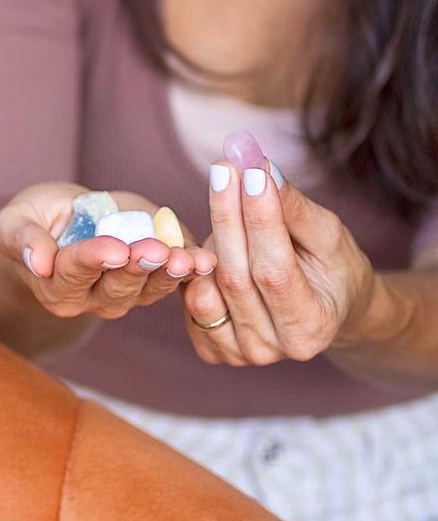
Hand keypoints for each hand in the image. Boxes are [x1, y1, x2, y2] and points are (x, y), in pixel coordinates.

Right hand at [0, 182, 216, 319]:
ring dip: (171, 273)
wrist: (63, 221)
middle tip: (155, 251)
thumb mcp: (15, 221)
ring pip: (151, 289)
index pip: (75, 273)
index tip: (113, 249)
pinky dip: (192, 269)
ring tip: (187, 258)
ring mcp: (127, 294)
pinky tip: (206, 259)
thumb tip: (38, 261)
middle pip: (118, 286)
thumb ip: (22, 240)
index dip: (94, 259)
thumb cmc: (34, 219)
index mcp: (56, 288)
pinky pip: (175, 280)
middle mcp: (92, 300)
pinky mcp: (154, 280)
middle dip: (138, 267)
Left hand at [181, 161, 374, 365]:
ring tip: (227, 206)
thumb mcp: (327, 235)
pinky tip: (212, 238)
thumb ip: (292, 207)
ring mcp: (237, 354)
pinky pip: (189, 298)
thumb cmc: (331, 268)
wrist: (323, 310)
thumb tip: (260, 167)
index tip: (250, 170)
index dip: (259, 219)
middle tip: (224, 166)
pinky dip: (194, 266)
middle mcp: (271, 349)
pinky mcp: (210, 348)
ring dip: (211, 239)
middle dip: (227, 215)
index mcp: (311, 327)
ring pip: (206, 286)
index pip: (273, 269)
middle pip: (235, 276)